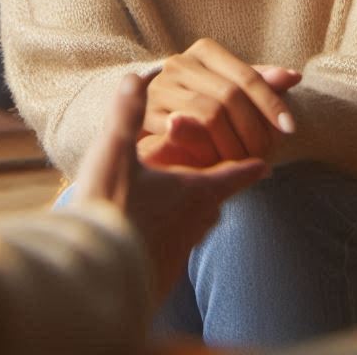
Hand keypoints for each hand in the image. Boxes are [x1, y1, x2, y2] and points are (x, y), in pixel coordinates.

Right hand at [75, 73, 266, 300]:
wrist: (91, 281)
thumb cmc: (108, 211)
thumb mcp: (115, 153)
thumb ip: (128, 113)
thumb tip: (135, 76)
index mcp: (195, 189)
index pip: (236, 173)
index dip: (251, 164)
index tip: (265, 162)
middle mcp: (196, 222)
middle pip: (219, 200)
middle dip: (222, 184)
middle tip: (225, 172)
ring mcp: (181, 251)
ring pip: (201, 225)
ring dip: (199, 210)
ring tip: (191, 201)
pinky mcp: (161, 276)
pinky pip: (180, 246)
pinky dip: (177, 232)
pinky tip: (160, 232)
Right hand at [145, 38, 299, 162]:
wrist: (154, 120)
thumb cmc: (202, 103)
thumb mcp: (232, 90)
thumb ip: (261, 83)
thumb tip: (294, 76)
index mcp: (204, 50)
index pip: (247, 76)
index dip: (271, 103)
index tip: (290, 128)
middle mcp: (179, 62)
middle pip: (229, 96)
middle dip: (253, 129)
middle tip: (268, 155)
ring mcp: (160, 87)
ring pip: (210, 115)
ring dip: (233, 144)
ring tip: (247, 162)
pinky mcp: (146, 115)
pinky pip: (186, 135)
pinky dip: (209, 152)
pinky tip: (222, 166)